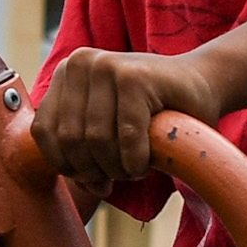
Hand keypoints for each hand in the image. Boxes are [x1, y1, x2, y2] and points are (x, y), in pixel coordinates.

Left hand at [32, 49, 217, 196]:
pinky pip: (126, 138)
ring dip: (117, 168)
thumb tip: (73, 183)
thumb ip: (79, 145)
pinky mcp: (134, 77)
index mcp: (65, 73)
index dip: (67, 166)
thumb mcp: (105, 125)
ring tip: (134, 168)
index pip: (45, 132)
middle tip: (119, 176)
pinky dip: (136, 161)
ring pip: (96, 141)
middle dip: (95, 170)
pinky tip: (147, 162)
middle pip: (70, 140)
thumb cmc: (152, 112)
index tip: (93, 178)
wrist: (202, 86)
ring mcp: (106, 65)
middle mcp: (80, 63)